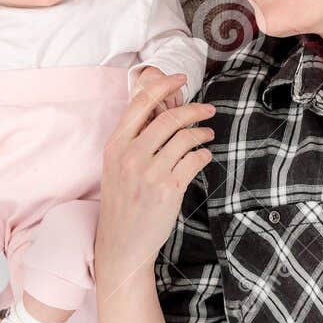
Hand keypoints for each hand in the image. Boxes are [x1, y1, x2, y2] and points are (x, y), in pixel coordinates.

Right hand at [97, 72, 216, 278]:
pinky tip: (202, 157)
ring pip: (185, 137)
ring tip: (207, 136)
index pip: (140, 103)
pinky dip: (203, 154)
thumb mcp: (116, 166)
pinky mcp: (168, 189)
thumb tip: (157, 108)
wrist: (122, 243)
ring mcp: (149, 173)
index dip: (163, 85)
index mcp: (115, 145)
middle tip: (207, 110)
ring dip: (202, 134)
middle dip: (195, 110)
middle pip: (169, 117)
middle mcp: (130, 156)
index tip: (180, 79)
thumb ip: (132, 138)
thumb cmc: (123, 203)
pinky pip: (195, 160)